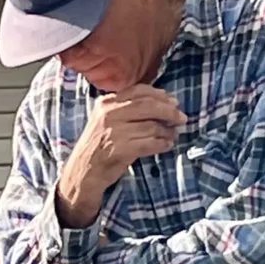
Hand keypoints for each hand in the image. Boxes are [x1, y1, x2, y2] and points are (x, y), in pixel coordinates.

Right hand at [56, 85, 186, 227]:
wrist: (82, 172)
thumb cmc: (98, 147)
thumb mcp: (106, 121)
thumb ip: (126, 109)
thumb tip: (162, 102)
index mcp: (106, 103)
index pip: (139, 91)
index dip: (160, 95)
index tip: (173, 101)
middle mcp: (109, 114)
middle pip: (149, 106)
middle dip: (169, 111)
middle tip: (182, 118)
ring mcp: (114, 132)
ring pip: (151, 126)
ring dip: (167, 131)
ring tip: (172, 135)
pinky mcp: (120, 149)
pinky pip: (150, 143)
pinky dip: (162, 144)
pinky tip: (166, 145)